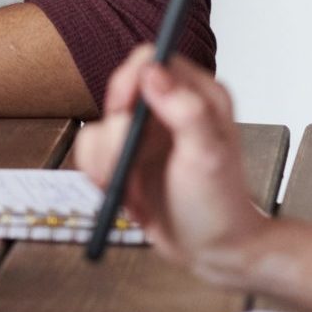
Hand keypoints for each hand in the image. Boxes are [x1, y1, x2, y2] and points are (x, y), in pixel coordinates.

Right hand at [70, 48, 264, 275]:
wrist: (212, 251)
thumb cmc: (219, 206)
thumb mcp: (207, 156)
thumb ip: (185, 109)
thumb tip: (152, 70)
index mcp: (197, 95)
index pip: (150, 60)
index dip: (130, 81)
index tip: (123, 111)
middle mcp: (168, 108)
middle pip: (118, 92)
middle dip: (115, 133)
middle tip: (126, 161)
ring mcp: (146, 133)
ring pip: (100, 124)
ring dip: (106, 159)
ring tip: (130, 187)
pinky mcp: (127, 156)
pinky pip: (91, 149)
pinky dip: (98, 172)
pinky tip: (124, 193)